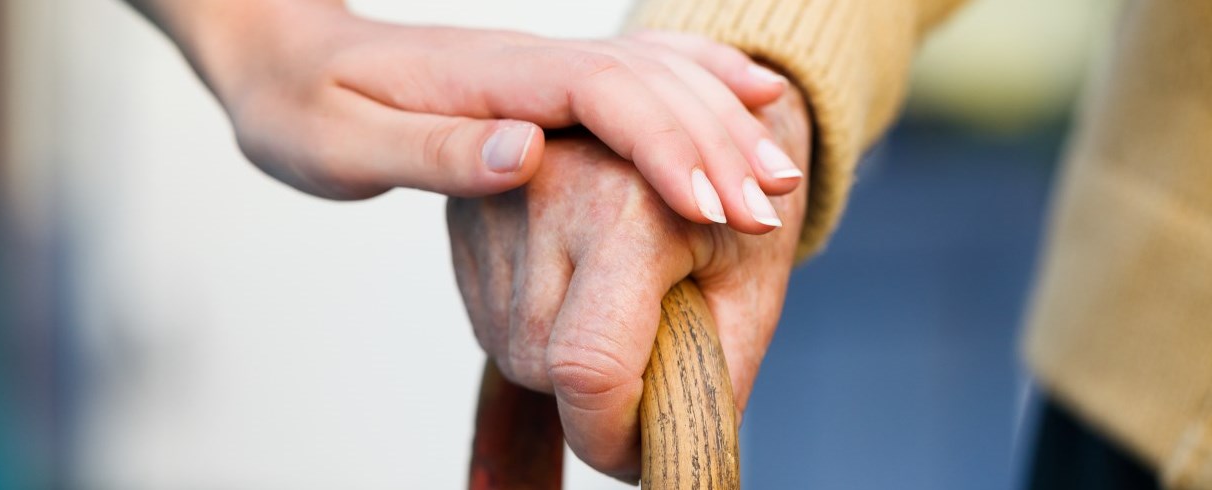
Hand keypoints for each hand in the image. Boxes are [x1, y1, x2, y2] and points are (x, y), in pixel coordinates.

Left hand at [131, 0, 800, 231]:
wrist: (281, 56)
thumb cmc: (301, 108)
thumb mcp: (342, 144)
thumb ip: (433, 153)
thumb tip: (527, 153)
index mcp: (487, 79)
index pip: (600, 96)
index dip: (664, 146)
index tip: (712, 205)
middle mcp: (526, 62)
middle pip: (646, 86)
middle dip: (715, 145)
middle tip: (772, 209)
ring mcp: (539, 66)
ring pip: (655, 77)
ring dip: (721, 121)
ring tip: (782, 173)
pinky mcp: (541, 82)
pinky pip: (637, 73)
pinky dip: (700, 81)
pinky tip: (749, 92)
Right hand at [448, 86, 810, 479]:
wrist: (696, 114)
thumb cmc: (734, 201)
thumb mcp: (750, 290)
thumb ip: (711, 378)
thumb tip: (661, 457)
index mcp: (628, 203)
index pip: (588, 365)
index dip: (611, 435)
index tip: (641, 453)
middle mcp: (545, 187)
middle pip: (544, 366)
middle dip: (597, 393)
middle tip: (653, 352)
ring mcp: (495, 195)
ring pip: (512, 349)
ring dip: (564, 361)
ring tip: (620, 303)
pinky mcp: (466, 210)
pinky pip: (492, 318)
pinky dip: (538, 328)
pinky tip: (580, 286)